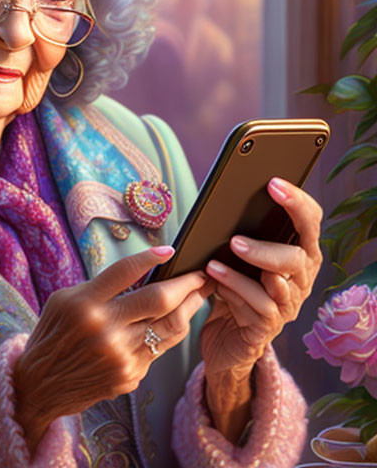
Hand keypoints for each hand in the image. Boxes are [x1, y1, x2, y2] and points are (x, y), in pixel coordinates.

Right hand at [13, 246, 210, 452]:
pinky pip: (159, 350)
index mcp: (84, 304)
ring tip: (199, 295)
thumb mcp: (64, 300)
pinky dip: (167, 334)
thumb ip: (100, 287)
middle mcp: (104, 329)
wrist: (41, 384)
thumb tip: (141, 272)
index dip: (150, 257)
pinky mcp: (130, 375)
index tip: (170, 251)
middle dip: (187, 284)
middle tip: (201, 275)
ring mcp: (120, 355)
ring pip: (171, 327)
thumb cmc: (53, 336)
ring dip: (190, 308)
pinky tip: (171, 323)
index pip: (125, 272)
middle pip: (160, 300)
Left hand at [201, 177, 322, 437]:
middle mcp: (299, 279)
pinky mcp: (267, 327)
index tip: (273, 183)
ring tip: (218, 259)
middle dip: (268, 247)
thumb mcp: (235, 259)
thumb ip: (239, 234)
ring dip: (248, 269)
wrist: (225, 340)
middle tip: (235, 240)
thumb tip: (223, 200)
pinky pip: (257, 307)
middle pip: (300, 257)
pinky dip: (234, 290)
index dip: (297, 202)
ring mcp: (287, 305)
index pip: (310, 223)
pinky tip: (213, 280)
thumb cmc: (232, 289)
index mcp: (298, 254)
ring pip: (279, 284)